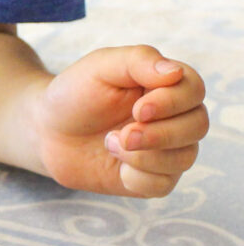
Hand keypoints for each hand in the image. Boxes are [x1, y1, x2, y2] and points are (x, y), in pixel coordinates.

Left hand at [34, 46, 207, 197]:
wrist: (47, 130)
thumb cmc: (76, 93)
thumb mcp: (100, 66)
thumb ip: (137, 61)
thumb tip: (175, 72)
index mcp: (164, 84)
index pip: (194, 89)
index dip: (173, 102)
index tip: (138, 109)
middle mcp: (172, 116)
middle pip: (197, 125)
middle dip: (160, 134)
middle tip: (123, 134)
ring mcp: (165, 148)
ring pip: (185, 158)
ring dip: (145, 156)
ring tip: (111, 143)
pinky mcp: (151, 177)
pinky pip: (164, 185)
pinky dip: (138, 178)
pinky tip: (116, 164)